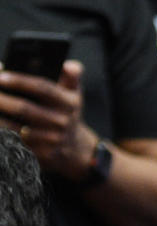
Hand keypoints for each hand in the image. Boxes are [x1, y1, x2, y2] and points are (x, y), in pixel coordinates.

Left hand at [0, 60, 98, 180]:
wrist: (76, 149)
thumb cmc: (67, 114)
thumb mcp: (74, 94)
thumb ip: (71, 77)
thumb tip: (70, 66)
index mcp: (69, 104)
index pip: (42, 88)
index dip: (20, 81)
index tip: (0, 75)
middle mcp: (62, 123)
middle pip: (25, 109)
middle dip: (1, 99)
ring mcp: (51, 140)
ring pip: (15, 128)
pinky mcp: (41, 155)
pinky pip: (14, 143)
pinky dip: (2, 135)